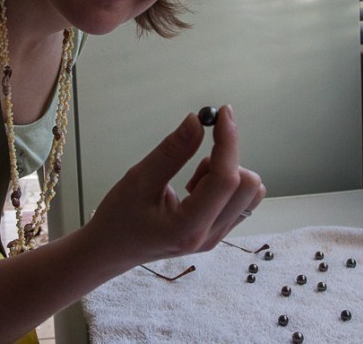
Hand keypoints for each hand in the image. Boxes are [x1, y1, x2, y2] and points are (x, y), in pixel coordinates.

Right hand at [87, 105, 265, 265]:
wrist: (112, 250)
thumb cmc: (119, 218)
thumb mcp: (138, 179)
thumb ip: (171, 151)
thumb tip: (197, 122)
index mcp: (187, 227)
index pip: (225, 180)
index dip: (228, 141)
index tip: (224, 113)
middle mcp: (210, 236)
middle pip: (248, 186)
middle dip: (226, 159)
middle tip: (194, 158)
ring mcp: (217, 236)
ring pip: (250, 193)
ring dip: (228, 173)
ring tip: (193, 179)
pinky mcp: (218, 232)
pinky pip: (242, 200)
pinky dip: (226, 184)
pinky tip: (197, 188)